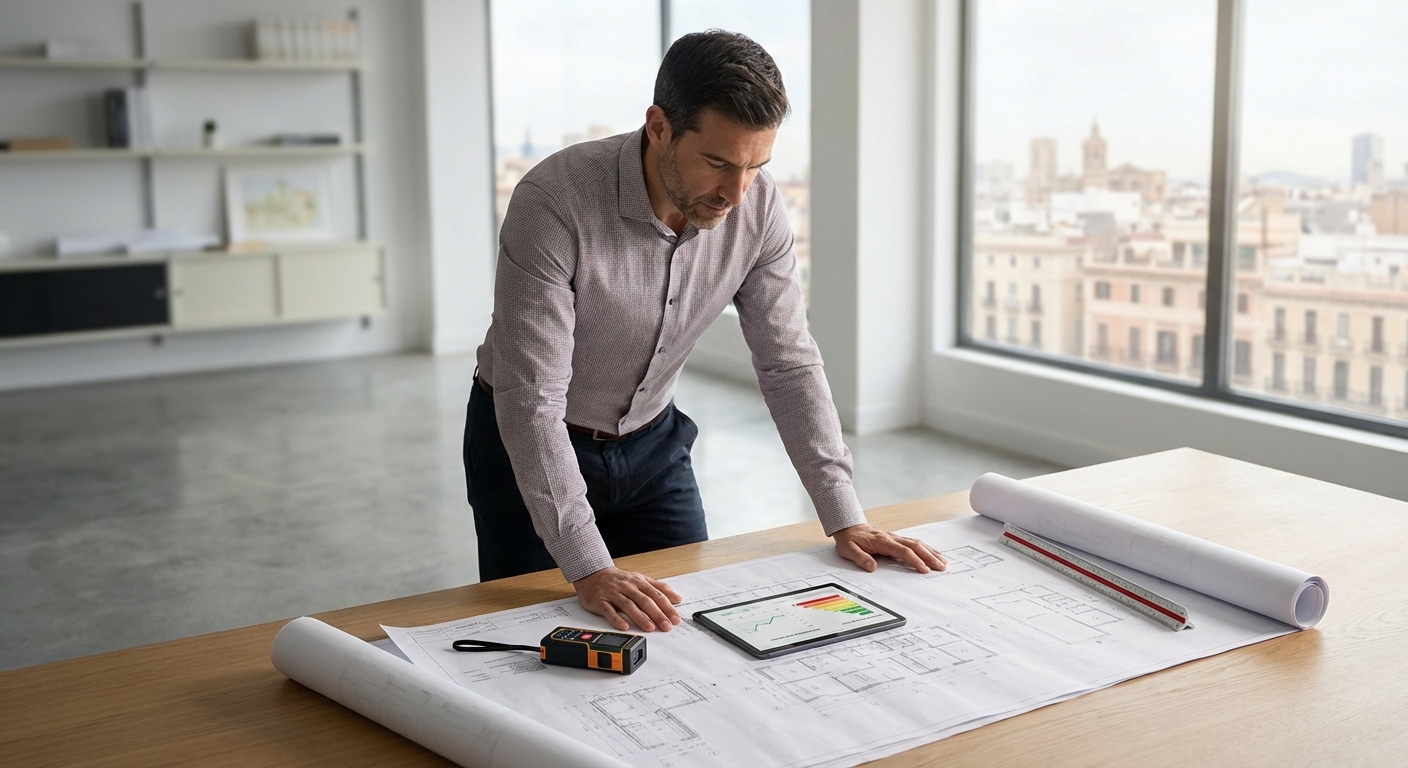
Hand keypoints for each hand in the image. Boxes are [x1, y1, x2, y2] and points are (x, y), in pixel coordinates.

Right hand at [572, 567, 682, 631]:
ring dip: (640, 617)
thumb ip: (659, 588)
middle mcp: (627, 587)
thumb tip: (677, 598)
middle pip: (644, 601)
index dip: (667, 607)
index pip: (656, 595)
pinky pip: (608, 610)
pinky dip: (616, 619)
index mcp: (638, 582)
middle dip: (657, 614)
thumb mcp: (640, 579)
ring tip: (650, 627)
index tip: (675, 618)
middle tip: (666, 626)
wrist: (592, 573)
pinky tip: (624, 626)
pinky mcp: (600, 601)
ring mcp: (613, 594)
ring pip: (628, 605)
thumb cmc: (618, 579)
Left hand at [832, 523, 946, 573]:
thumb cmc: (849, 540)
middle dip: (930, 556)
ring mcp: (895, 537)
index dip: (915, 560)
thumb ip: (860, 558)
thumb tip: (871, 567)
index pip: (903, 551)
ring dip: (931, 552)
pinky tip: (933, 554)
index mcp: (882, 541)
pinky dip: (926, 548)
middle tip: (942, 567)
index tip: (924, 570)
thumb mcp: (848, 550)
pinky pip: (914, 543)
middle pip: (915, 546)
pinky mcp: (896, 539)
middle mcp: (892, 538)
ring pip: (917, 543)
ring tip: (943, 562)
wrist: (849, 527)